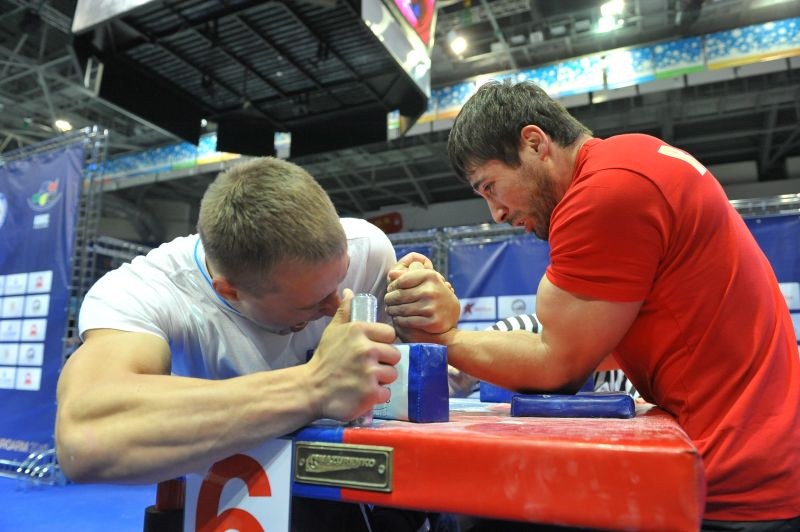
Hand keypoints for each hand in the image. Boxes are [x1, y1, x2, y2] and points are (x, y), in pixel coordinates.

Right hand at [305, 289, 399, 421]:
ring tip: (365, 380)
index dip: (383, 343)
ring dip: (381, 379)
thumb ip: (345, 311)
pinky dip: (377, 396)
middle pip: (394, 355)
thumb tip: (349, 292)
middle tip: (367, 367)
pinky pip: (386, 393)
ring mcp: (369, 372)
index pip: (390, 334)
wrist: (311, 389)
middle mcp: (366, 349)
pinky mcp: (371, 393)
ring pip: (392, 374)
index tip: (372, 350)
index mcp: (359, 331)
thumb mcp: (333, 331)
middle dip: (384, 362)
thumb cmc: (324, 359)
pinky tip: (363, 393)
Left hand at [384, 253, 460, 342]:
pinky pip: (407, 321)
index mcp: (429, 276)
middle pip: (399, 295)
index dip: (392, 286)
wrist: (451, 314)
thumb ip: (408, 275)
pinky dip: (399, 321)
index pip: (401, 280)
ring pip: (402, 309)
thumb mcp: (425, 280)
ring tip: (390, 310)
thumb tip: (391, 273)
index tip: (390, 290)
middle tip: (387, 302)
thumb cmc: (434, 294)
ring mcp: (432, 306)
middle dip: (389, 299)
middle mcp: (431, 290)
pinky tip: (397, 319)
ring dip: (392, 311)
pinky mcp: (432, 321)